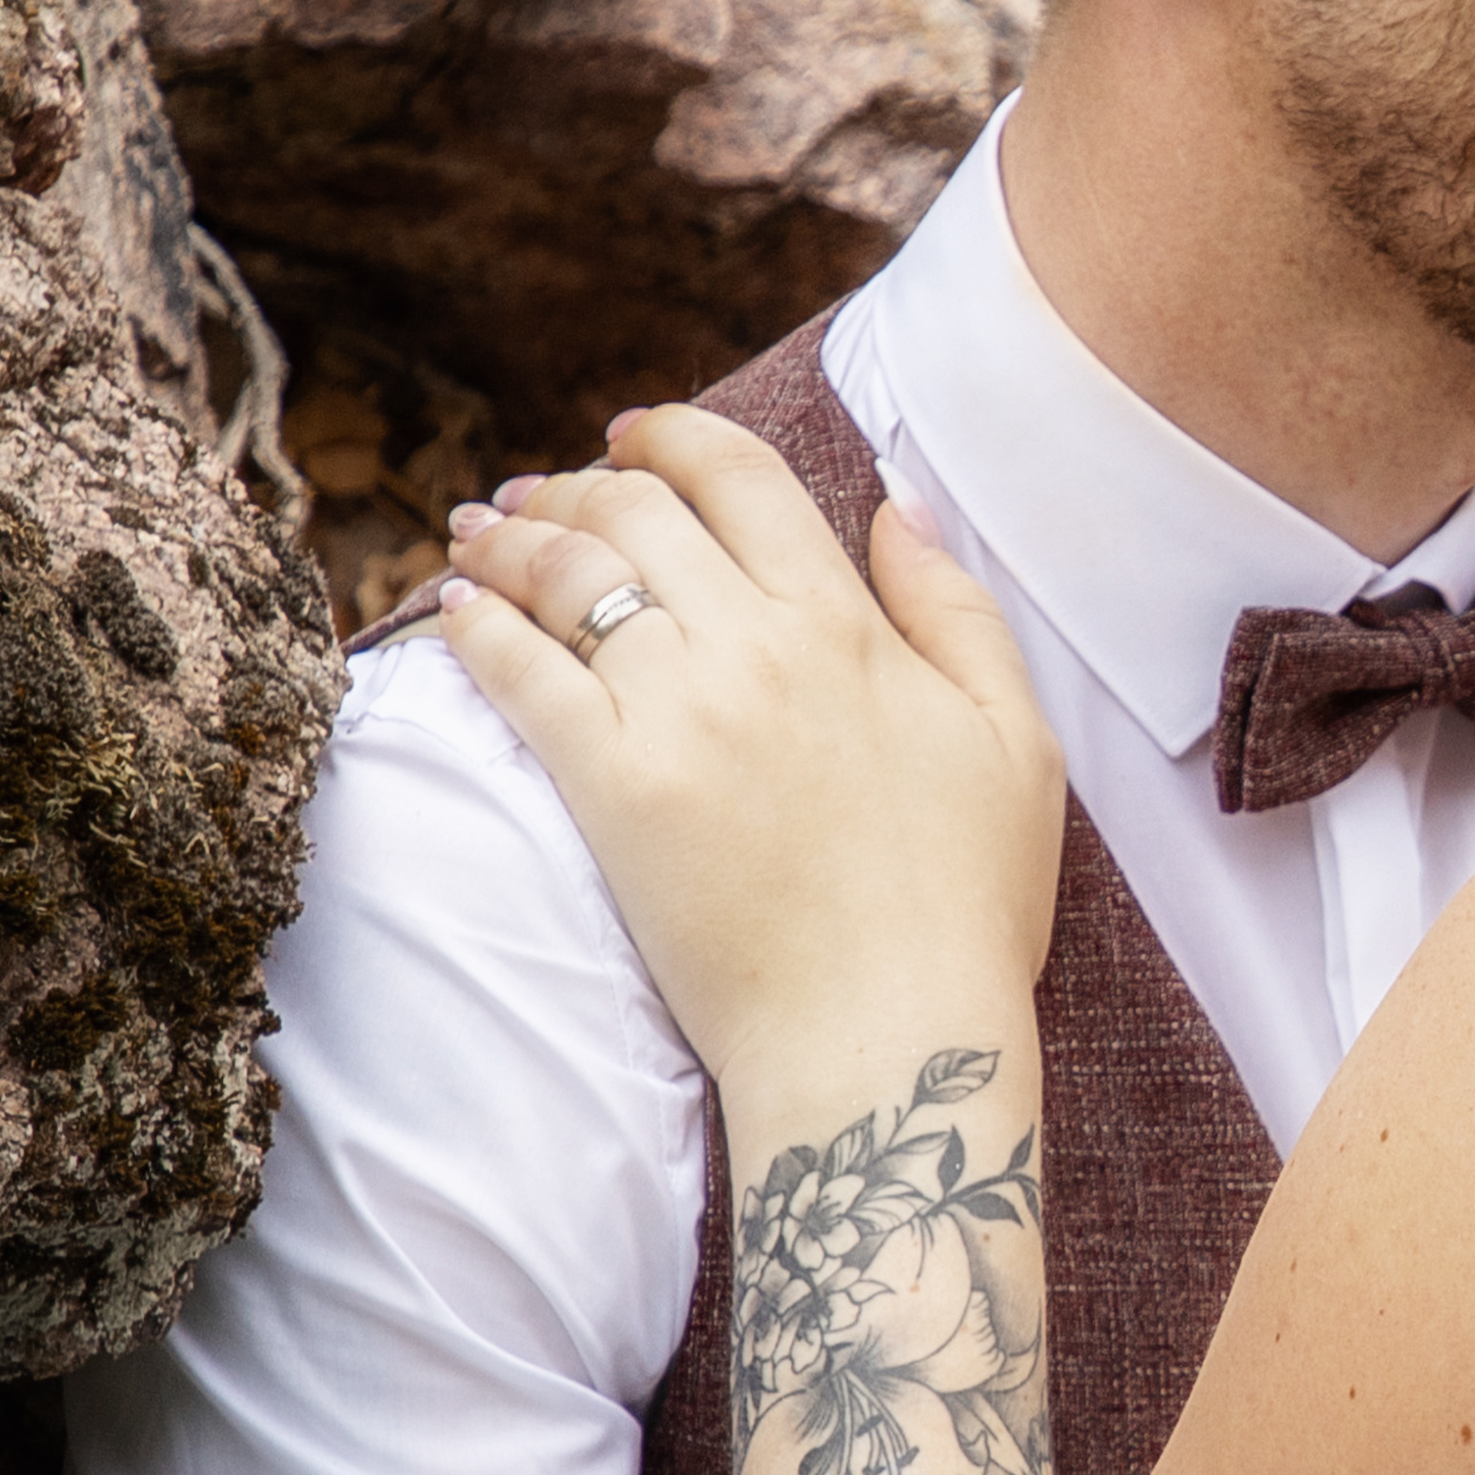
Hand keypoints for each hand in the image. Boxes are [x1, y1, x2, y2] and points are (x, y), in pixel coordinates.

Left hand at [432, 409, 1063, 1073]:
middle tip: (541, 492)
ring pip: (569, 575)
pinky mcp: (611, 787)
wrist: (888, 1040)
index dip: (672, 435)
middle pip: (636, 510)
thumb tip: (899, 504)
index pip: (740, 476)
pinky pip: (520, 673)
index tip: (630, 435)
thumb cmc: (966, 909)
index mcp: (849, 625)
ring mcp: (678, 712)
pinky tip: (457, 609)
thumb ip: (956, 610)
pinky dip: (477, 624)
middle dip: (577, 483)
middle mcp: (756, 646)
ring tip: (482, 534)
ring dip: (513, 537)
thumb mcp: (1017, 742)